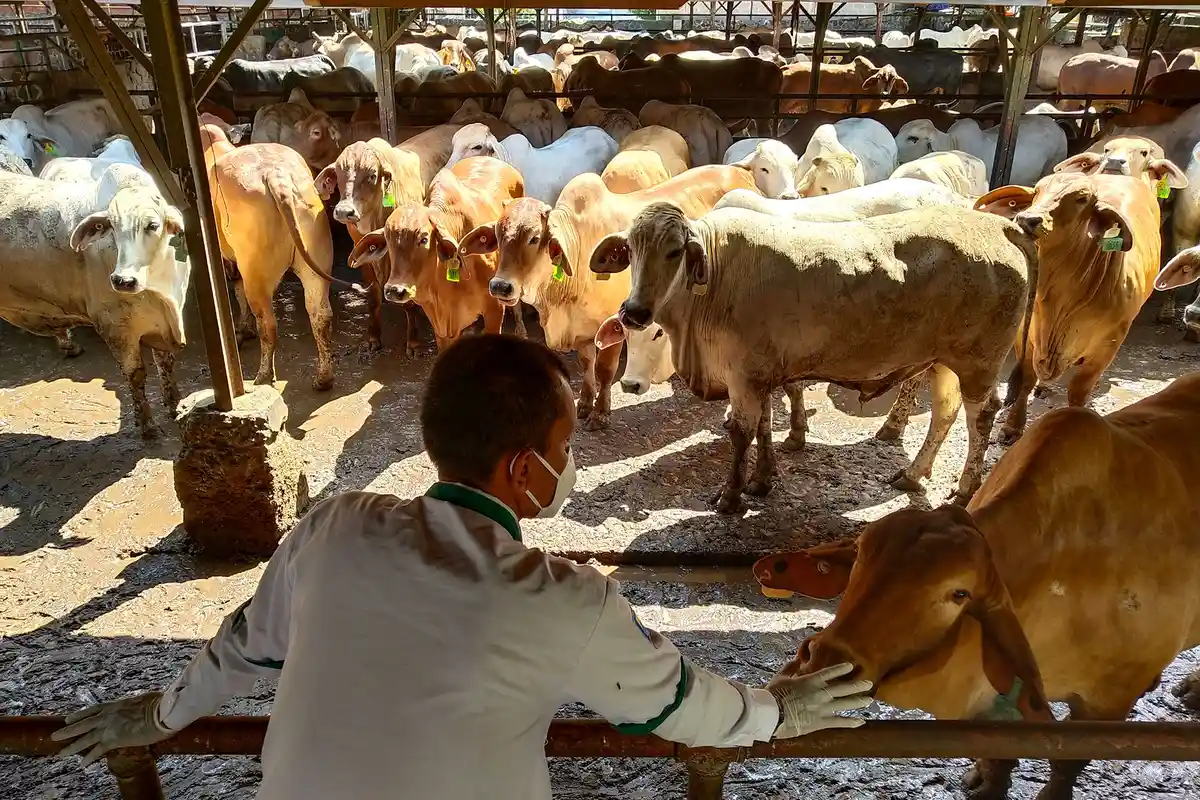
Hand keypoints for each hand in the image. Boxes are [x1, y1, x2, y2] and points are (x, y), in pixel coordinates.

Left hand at [51, 691, 173, 765]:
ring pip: (84, 738)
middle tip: (55, 735)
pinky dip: (90, 758)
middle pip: (83, 724)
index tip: (69, 719)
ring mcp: (109, 728)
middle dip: (68, 730)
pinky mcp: (114, 740)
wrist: (162, 713)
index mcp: (115, 705)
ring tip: (60, 754)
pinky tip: (82, 765)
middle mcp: (108, 715)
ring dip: (71, 746)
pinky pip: (98, 751)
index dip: (80, 715)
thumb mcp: (143, 699)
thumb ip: (135, 705)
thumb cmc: (159, 704)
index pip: (92, 710)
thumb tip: (140, 706)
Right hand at [767, 662, 872, 738]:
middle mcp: (819, 693)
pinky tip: (861, 722)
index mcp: (809, 681)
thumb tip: (797, 660)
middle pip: (842, 689)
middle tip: (869, 683)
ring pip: (844, 704)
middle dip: (857, 686)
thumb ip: (790, 667)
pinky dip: (850, 722)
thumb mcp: (780, 677)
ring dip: (858, 702)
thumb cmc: (773, 694)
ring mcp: (821, 709)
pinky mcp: (820, 722)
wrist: (771, 714)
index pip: (828, 673)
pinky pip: (838, 722)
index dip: (840, 669)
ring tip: (869, 700)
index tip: (851, 667)